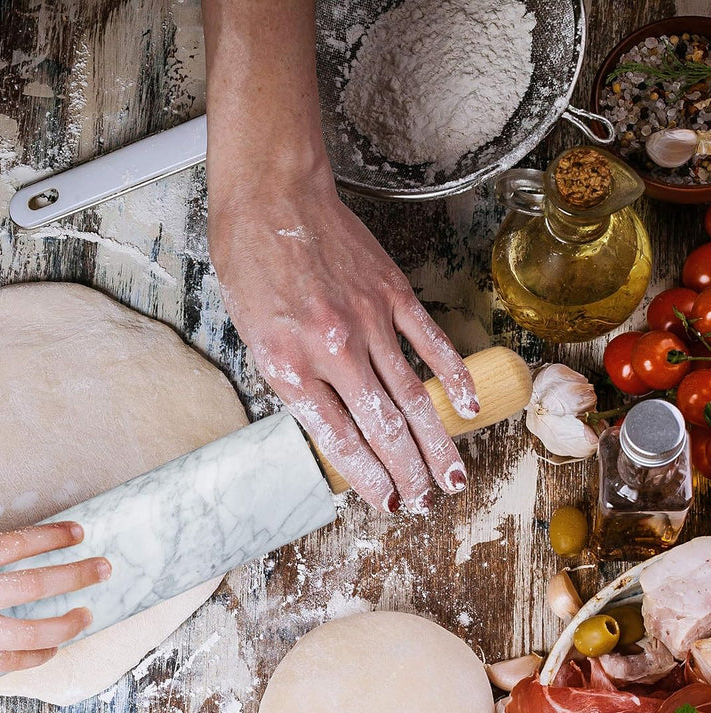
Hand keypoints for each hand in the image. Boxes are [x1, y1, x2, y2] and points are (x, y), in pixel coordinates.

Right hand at [0, 522, 111, 697]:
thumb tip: (6, 562)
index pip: (18, 542)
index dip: (53, 536)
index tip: (79, 532)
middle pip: (38, 582)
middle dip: (78, 574)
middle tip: (104, 568)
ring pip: (37, 627)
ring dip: (70, 620)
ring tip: (89, 613)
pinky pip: (16, 660)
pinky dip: (40, 654)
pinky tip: (55, 647)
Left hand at [208, 168, 477, 514]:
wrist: (272, 199)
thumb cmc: (252, 268)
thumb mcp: (254, 339)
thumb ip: (294, 384)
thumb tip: (333, 425)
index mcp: (291, 366)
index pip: (340, 439)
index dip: (369, 478)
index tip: (388, 503)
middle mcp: (334, 350)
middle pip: (383, 428)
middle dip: (408, 474)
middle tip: (427, 504)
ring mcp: (369, 321)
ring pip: (412, 397)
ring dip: (436, 444)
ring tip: (453, 479)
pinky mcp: (393, 293)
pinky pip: (430, 343)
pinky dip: (452, 377)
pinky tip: (467, 407)